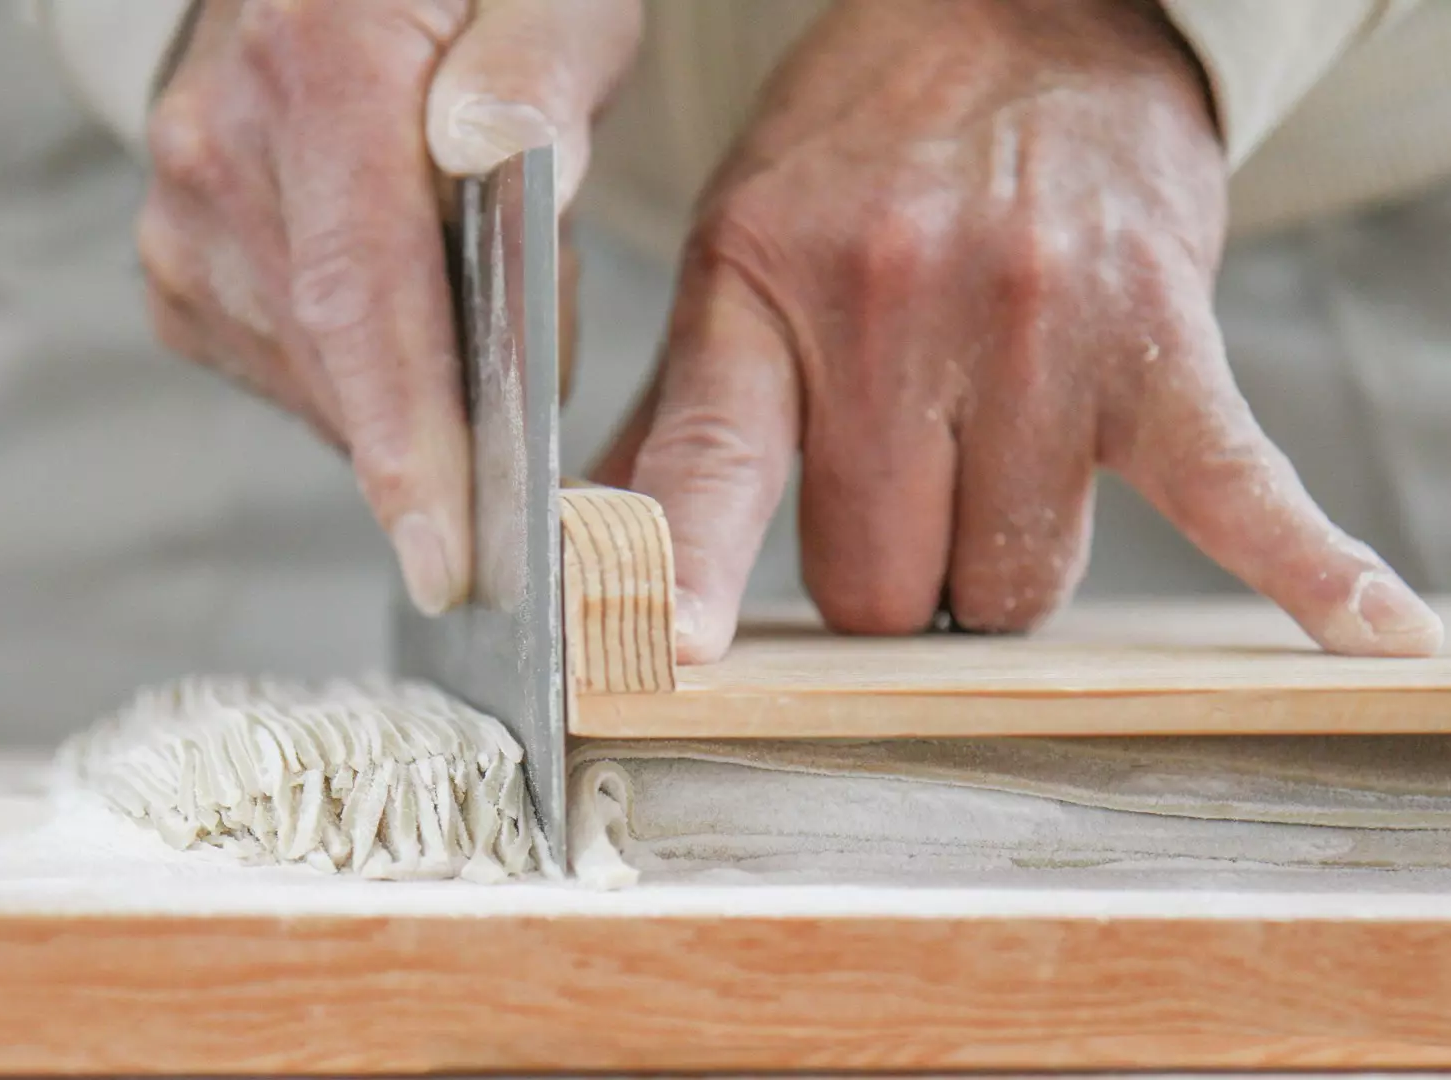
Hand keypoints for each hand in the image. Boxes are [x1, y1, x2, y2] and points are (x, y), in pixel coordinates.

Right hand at [139, 0, 638, 613]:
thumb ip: (537, 69)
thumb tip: (499, 155)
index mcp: (323, 62)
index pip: (362, 294)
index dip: (407, 443)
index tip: (446, 559)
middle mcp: (223, 144)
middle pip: (341, 362)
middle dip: (447, 421)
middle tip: (528, 383)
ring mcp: (185, 211)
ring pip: (316, 385)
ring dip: (411, 396)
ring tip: (467, 313)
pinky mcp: (180, 267)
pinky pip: (284, 374)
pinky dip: (360, 385)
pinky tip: (401, 329)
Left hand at [596, 0, 1442, 660]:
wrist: (1026, 18)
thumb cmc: (867, 153)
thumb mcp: (738, 250)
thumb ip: (681, 412)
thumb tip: (600, 549)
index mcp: (765, 288)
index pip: (713, 460)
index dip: (689, 567)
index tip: (681, 651)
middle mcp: (896, 313)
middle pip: (881, 583)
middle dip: (885, 579)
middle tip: (899, 500)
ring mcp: (1036, 334)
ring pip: (1015, 585)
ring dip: (1001, 565)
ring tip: (998, 462)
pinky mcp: (1161, 344)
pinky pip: (1237, 488)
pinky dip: (1302, 566)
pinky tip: (1367, 630)